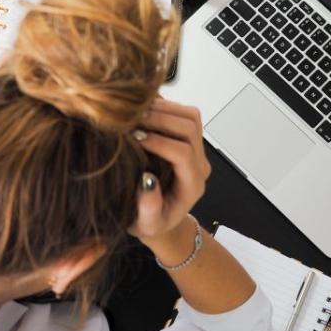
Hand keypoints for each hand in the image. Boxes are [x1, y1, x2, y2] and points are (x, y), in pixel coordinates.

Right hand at [128, 99, 211, 243]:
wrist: (162, 218)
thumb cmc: (152, 222)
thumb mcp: (146, 224)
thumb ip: (149, 208)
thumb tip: (147, 181)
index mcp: (192, 184)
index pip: (183, 153)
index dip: (160, 142)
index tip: (134, 138)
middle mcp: (199, 164)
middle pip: (190, 128)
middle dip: (161, 119)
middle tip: (132, 120)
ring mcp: (196, 149)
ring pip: (190, 116)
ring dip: (163, 109)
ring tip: (135, 113)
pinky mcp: (188, 138)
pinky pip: (183, 113)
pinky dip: (163, 106)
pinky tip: (141, 111)